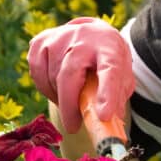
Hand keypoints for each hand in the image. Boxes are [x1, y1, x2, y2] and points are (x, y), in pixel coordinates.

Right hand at [27, 17, 134, 132]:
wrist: (94, 34)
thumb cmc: (108, 62)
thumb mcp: (122, 77)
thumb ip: (116, 99)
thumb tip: (108, 126)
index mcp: (110, 48)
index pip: (110, 70)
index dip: (107, 94)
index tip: (104, 116)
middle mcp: (84, 38)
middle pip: (71, 73)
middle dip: (70, 104)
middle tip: (73, 127)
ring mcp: (60, 37)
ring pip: (52, 76)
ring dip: (59, 97)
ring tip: (71, 100)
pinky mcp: (41, 41)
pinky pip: (38, 73)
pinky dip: (46, 88)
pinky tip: (58, 87)